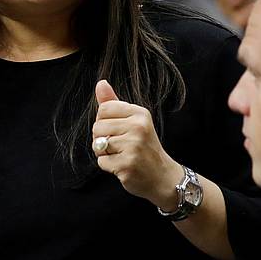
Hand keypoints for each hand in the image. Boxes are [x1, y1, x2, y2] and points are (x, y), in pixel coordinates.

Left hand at [92, 80, 184, 210]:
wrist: (162, 176)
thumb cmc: (144, 147)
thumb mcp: (133, 121)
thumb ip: (114, 103)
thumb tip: (100, 83)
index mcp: (140, 114)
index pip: (103, 109)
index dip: (104, 121)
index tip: (119, 130)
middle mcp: (138, 127)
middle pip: (97, 127)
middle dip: (102, 138)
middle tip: (121, 146)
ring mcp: (133, 147)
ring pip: (98, 145)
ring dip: (105, 153)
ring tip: (122, 155)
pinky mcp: (127, 165)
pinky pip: (102, 162)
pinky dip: (108, 166)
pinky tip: (123, 166)